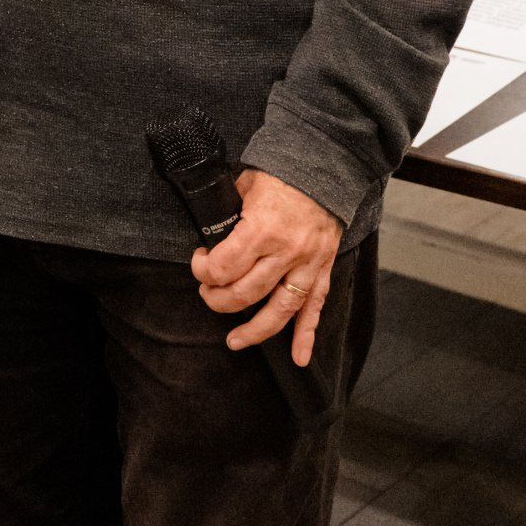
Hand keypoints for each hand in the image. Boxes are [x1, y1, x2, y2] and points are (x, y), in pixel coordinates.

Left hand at [193, 169, 342, 367]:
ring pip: (279, 311)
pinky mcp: (323, 270)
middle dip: (218, 299)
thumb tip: (210, 233)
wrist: (326, 168)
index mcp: (262, 230)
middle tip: (208, 293)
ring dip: (254, 331)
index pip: (223, 267)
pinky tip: (299, 358)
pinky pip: (315, 308)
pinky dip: (307, 335)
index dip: (202, 270)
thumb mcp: (245, 185)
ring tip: (234, 341)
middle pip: (244, 294)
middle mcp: (286, 253)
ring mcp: (307, 265)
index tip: (199, 262)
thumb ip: (229, 213)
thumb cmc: (282, 175)